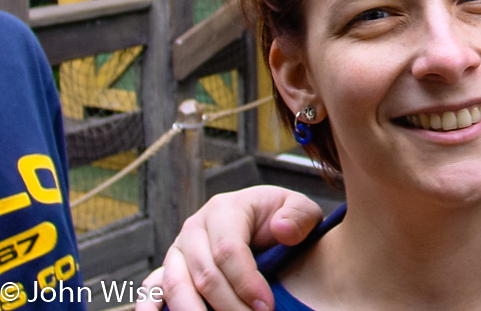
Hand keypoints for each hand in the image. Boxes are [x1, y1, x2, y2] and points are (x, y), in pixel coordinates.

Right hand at [134, 186, 321, 310]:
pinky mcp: (168, 269)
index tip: (267, 306)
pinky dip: (151, 308)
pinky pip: (151, 289)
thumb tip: (282, 230)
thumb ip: (298, 217)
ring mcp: (177, 250)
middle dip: (229, 306)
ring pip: (175, 286)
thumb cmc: (282, 217)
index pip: (228, 251)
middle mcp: (194, 228)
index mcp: (224, 209)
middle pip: (204, 275)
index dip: (247, 283)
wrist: (263, 220)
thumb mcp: (301, 209)